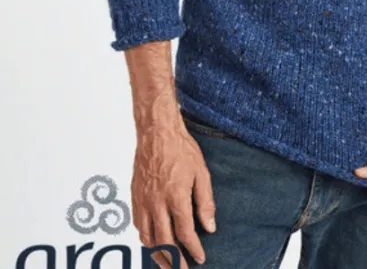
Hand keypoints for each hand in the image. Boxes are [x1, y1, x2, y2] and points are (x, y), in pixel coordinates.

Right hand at [131, 113, 216, 267]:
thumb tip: (210, 227)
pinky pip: (137, 225)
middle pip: (164, 242)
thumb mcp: (201, 173)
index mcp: (175, 197)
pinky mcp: (134, 196)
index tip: (200, 258)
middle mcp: (156, 203)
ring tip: (168, 262)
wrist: (156, 132)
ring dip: (158, 254)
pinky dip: (145, 238)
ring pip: (147, 238)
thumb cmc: (181, 149)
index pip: (184, 234)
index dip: (193, 249)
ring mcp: (143, 200)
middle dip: (175, 261)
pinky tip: (153, 241)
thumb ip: (205, 201)